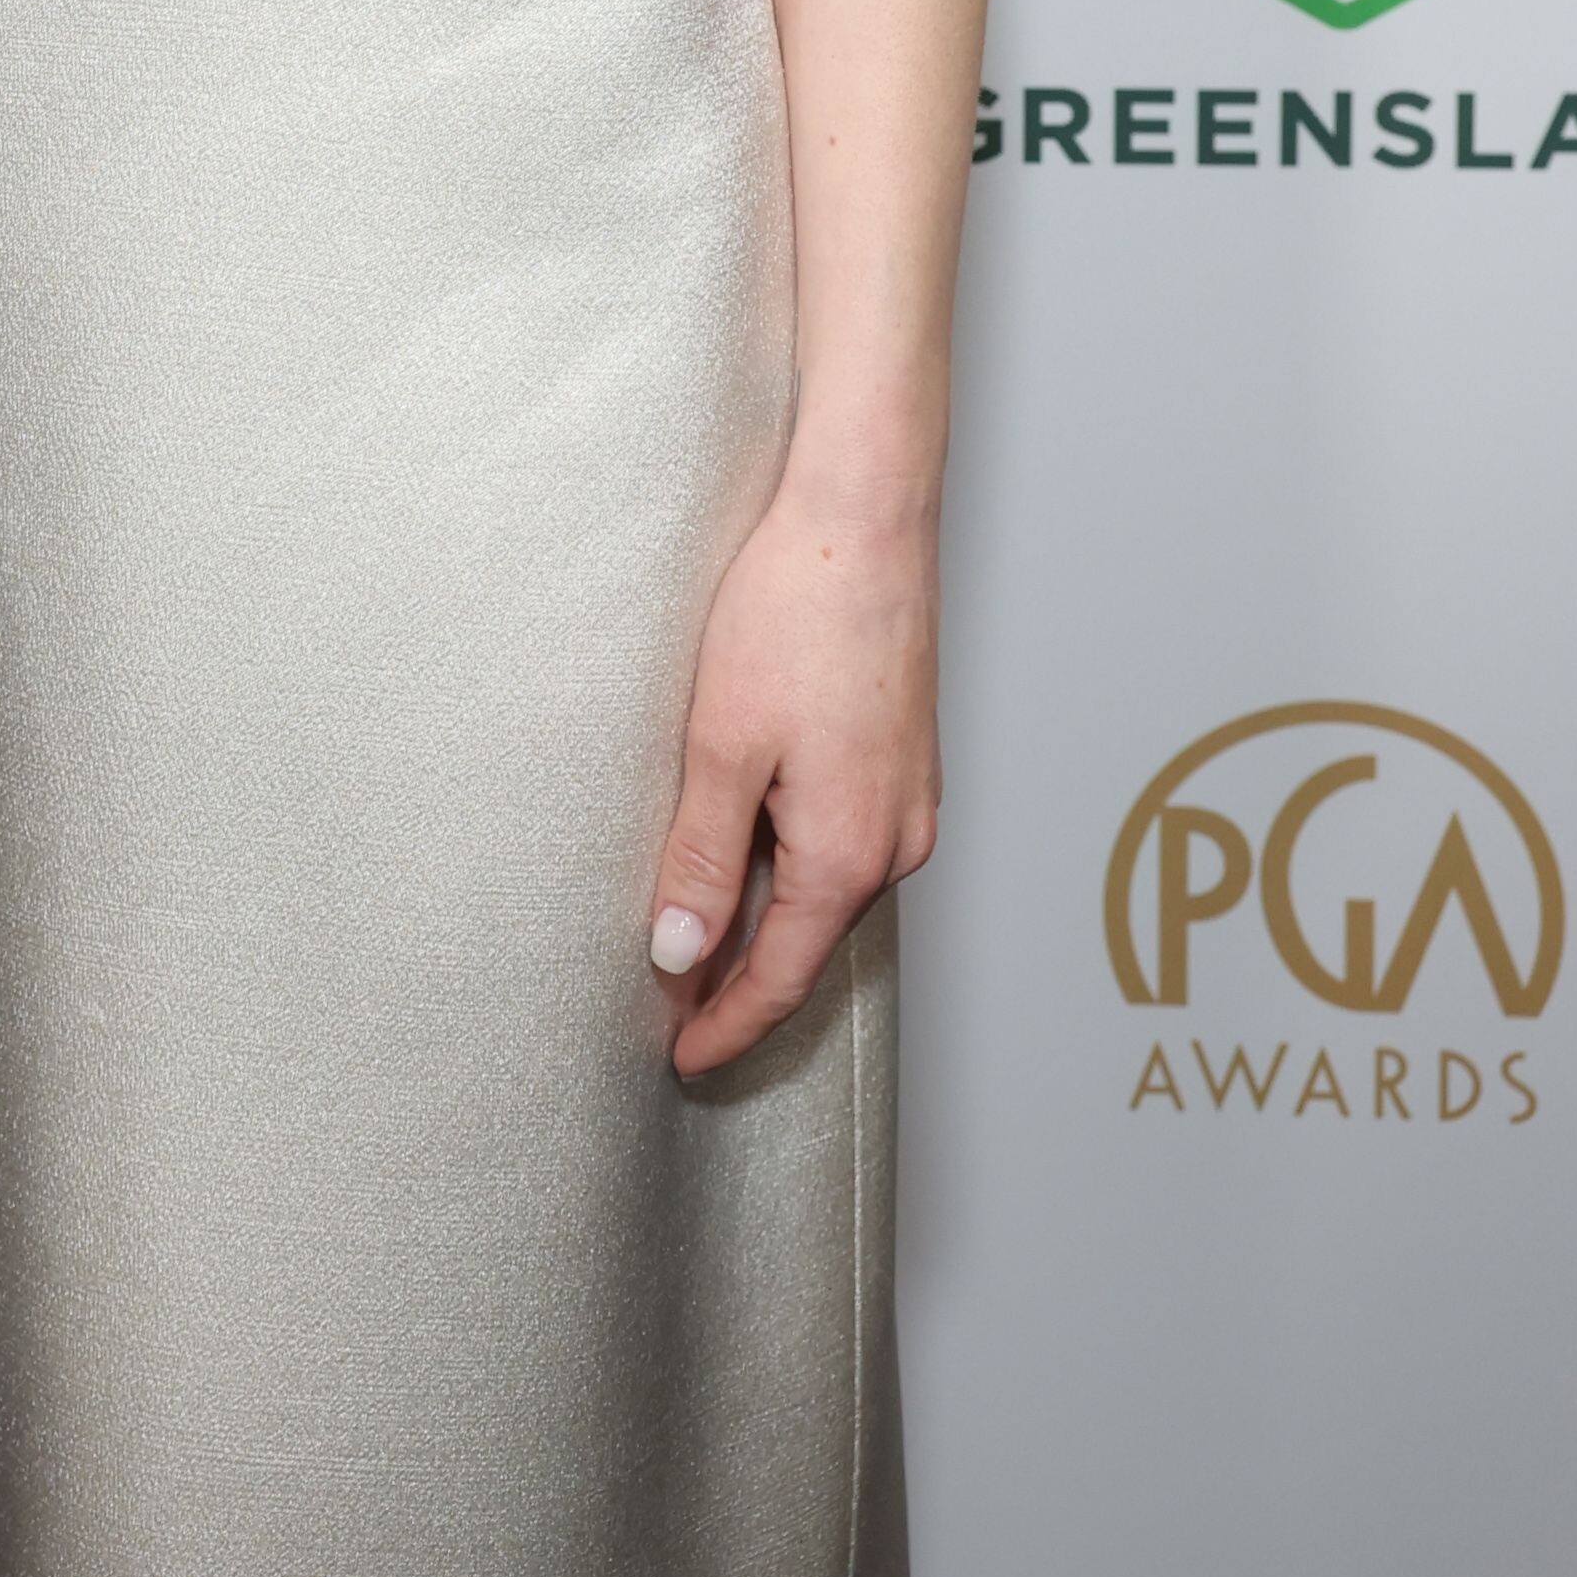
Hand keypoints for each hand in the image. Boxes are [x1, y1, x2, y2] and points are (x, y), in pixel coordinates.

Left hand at [645, 476, 939, 1076]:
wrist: (862, 516)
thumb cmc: (793, 614)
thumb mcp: (723, 747)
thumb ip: (703, 860)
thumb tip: (679, 956)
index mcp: (851, 852)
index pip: (783, 976)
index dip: (727, 1025)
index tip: (679, 1060)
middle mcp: (896, 839)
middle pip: (810, 940)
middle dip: (741, 980)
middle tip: (668, 1010)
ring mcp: (908, 798)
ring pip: (827, 889)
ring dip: (766, 918)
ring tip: (692, 934)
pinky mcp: (902, 756)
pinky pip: (843, 841)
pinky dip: (793, 865)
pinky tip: (747, 848)